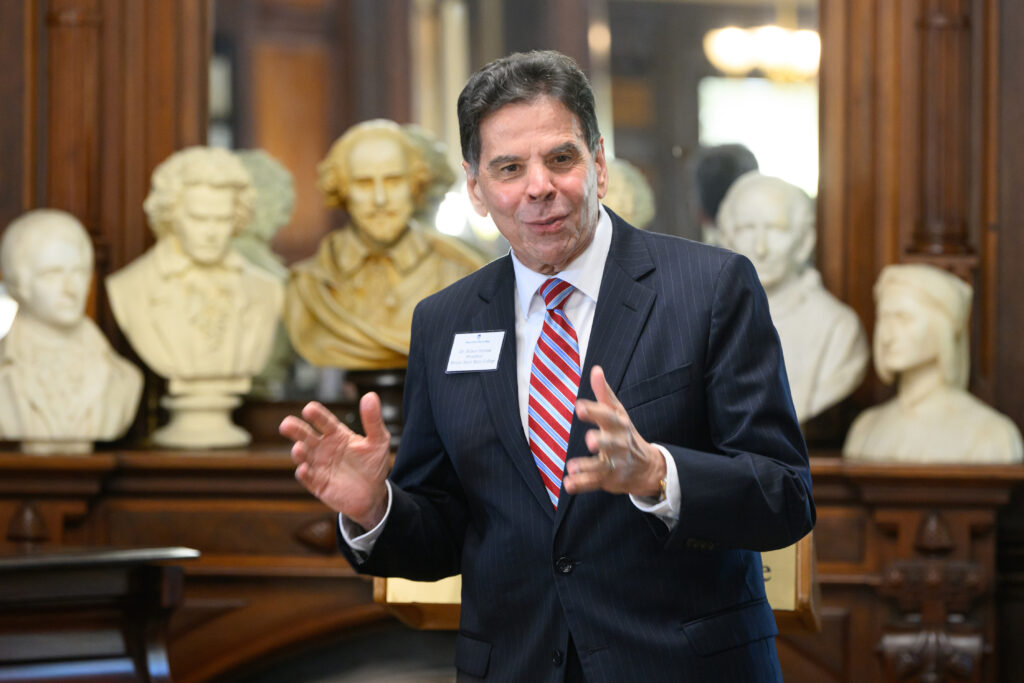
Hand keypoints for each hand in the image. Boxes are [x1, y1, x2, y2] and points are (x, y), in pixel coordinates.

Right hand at [279, 393, 390, 529]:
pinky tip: (304, 469)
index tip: (308, 409)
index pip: (324, 421)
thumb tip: (370, 395)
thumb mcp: (378, 441)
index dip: (316, 415)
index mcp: (336, 434)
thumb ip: (373, 420)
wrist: (373, 494)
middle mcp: (323, 448)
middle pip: (306, 436)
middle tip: (286, 424)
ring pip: (303, 456)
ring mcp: (319, 466)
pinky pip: (307, 478)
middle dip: (295, 429)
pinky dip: (304, 473)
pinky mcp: (318, 484)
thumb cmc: (374, 464)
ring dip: (298, 452)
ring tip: (299, 448)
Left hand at [563, 366, 665, 497]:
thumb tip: (595, 369)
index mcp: (618, 425)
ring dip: (587, 466)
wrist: (647, 467)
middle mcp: (618, 445)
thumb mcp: (618, 412)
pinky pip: (594, 482)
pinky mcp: (608, 479)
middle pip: (610, 443)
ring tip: (572, 467)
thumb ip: (604, 393)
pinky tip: (569, 484)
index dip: (594, 412)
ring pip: (600, 466)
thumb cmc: (626, 434)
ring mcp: (614, 464)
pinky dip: (581, 484)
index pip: (607, 417)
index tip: (579, 407)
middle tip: (589, 440)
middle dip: (601, 441)